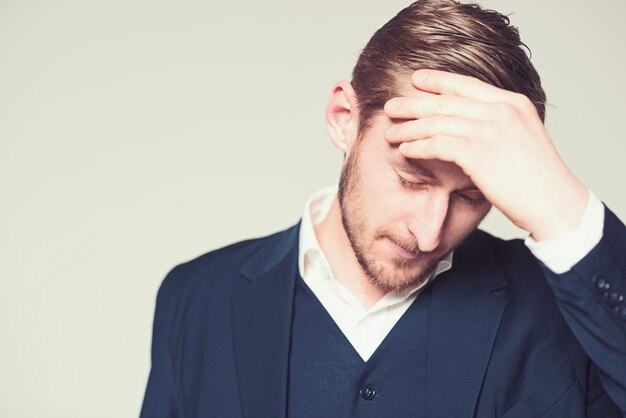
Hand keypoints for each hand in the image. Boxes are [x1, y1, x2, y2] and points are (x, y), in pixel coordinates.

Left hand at [383, 69, 588, 240]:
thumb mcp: (523, 138)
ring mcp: (490, 130)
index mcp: (513, 103)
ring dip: (409, 127)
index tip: (416, 80)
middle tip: (391, 106)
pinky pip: (437, 145)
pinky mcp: (479, 154)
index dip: (438, 80)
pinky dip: (417, 146)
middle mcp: (501, 111)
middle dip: (413, 102)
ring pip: (437, 122)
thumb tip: (470, 125)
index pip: (467, 84)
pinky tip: (405, 150)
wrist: (555, 202)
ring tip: (390, 131)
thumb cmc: (539, 178)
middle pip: (446, 101)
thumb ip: (499, 124)